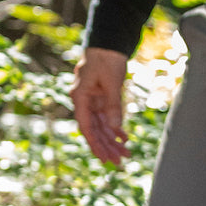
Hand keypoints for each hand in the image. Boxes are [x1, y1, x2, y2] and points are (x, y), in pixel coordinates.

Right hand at [71, 47, 130, 164]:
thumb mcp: (111, 82)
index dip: (95, 144)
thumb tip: (115, 128)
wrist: (109, 42)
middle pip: (95, 130)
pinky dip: (116, 128)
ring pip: (103, 126)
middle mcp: (85, 102)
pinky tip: (124, 139)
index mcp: (80, 98)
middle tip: (118, 163)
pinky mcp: (103, 98)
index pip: (86, 127)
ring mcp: (93, 101)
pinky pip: (109, 117)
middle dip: (107, 147)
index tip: (103, 158)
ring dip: (113, 140)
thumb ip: (112, 105)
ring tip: (125, 154)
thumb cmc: (106, 58)